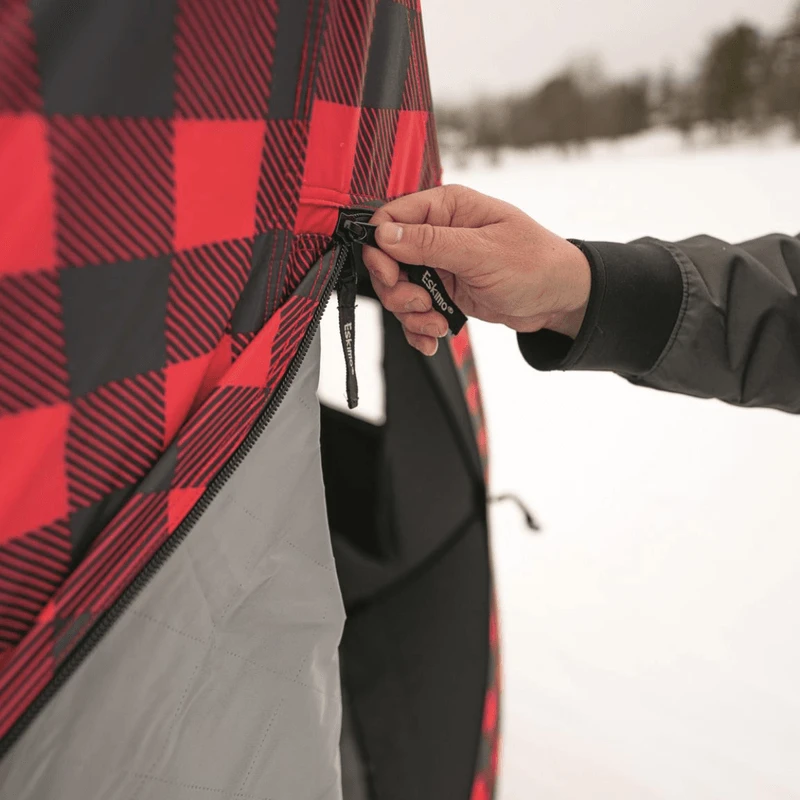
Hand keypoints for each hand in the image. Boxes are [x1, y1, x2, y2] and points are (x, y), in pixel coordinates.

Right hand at [362, 185, 590, 354]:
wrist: (559, 299)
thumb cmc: (536, 264)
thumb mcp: (481, 252)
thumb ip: (430, 242)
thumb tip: (385, 234)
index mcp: (448, 208)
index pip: (391, 218)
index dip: (382, 249)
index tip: (391, 275)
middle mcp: (440, 233)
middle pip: (389, 259)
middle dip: (398, 289)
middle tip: (420, 303)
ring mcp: (441, 264)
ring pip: (399, 289)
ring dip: (411, 313)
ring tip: (436, 323)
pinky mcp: (445, 290)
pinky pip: (416, 310)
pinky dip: (420, 328)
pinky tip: (434, 336)